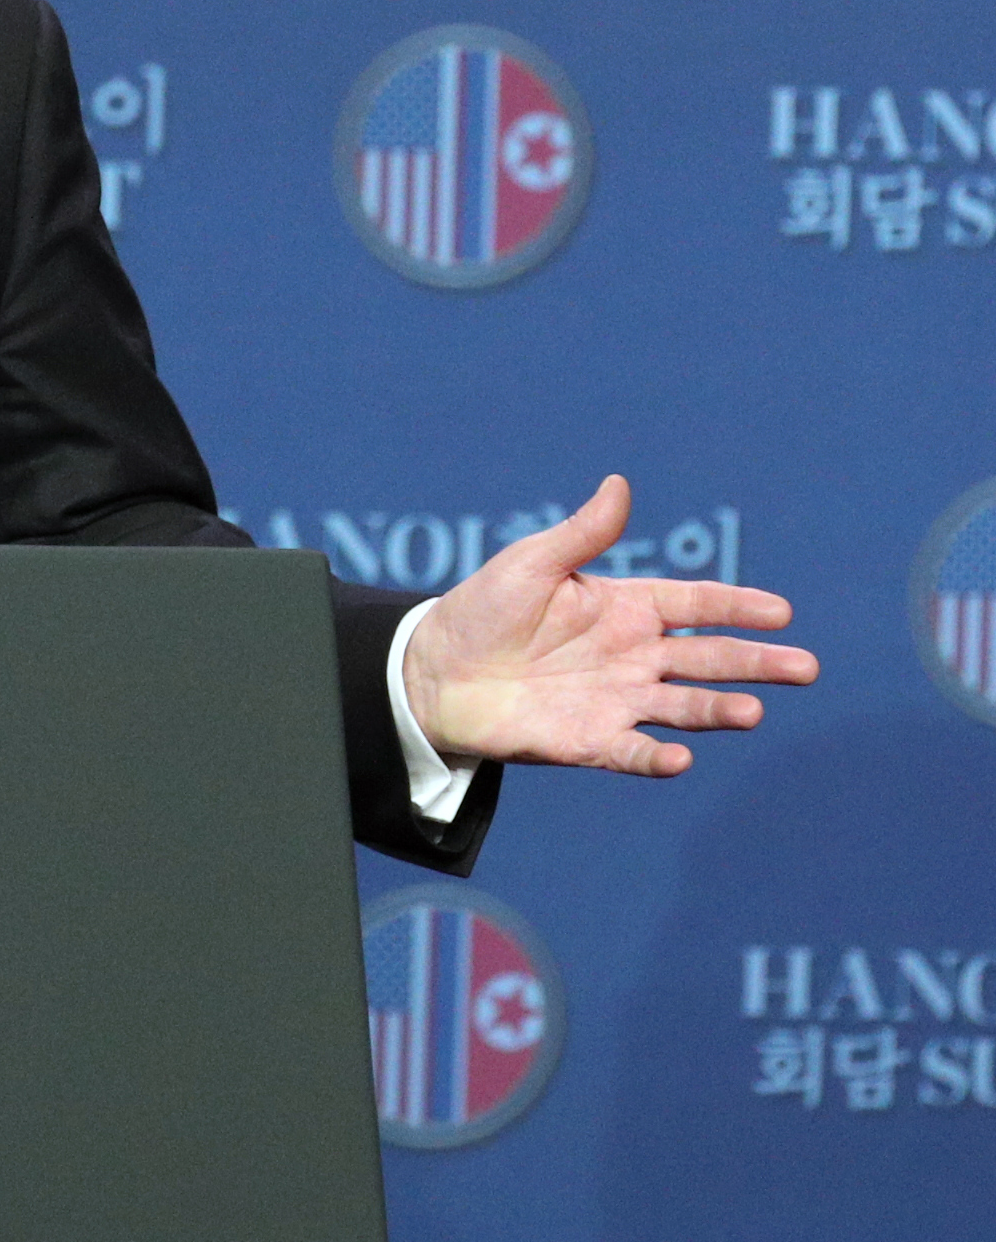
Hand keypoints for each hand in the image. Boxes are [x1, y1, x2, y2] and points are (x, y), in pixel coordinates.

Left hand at [402, 475, 814, 775]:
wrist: (436, 670)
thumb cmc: (484, 610)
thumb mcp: (531, 564)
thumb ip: (582, 533)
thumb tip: (619, 483)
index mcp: (625, 608)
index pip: (694, 605)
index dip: (737, 607)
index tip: (781, 612)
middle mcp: (632, 656)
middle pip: (707, 659)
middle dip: (755, 663)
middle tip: (805, 667)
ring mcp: (616, 700)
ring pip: (682, 706)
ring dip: (717, 711)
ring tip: (751, 712)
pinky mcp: (588, 740)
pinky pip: (630, 751)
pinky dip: (655, 757)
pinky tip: (679, 759)